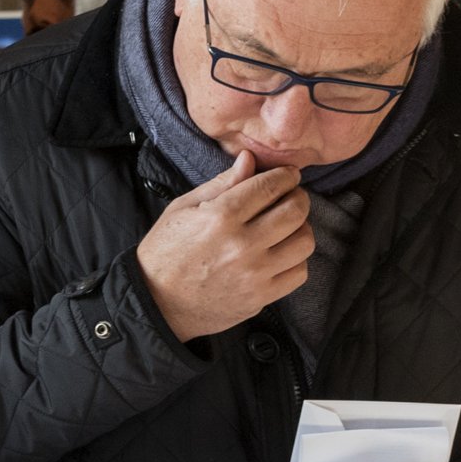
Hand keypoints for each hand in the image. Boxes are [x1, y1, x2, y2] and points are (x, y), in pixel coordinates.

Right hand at [134, 150, 310, 340]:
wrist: (155, 302)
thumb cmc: (166, 251)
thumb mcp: (184, 209)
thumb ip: (222, 183)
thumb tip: (249, 159)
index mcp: (220, 216)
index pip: (271, 186)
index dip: (285, 176)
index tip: (287, 176)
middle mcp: (242, 244)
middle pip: (296, 210)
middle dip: (297, 198)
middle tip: (289, 198)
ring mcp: (254, 273)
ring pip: (304, 241)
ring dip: (299, 229)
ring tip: (284, 228)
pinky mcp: (261, 296)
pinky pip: (299, 272)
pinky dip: (295, 260)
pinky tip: (279, 254)